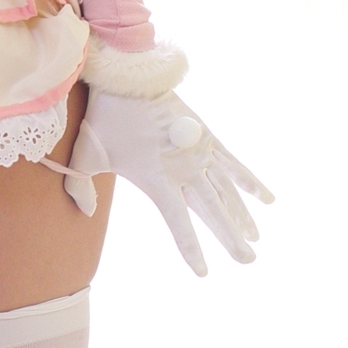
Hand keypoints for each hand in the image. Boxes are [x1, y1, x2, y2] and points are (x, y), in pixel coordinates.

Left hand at [58, 89, 271, 275]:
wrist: (129, 76)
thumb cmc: (105, 117)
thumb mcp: (86, 153)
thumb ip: (80, 185)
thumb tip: (82, 211)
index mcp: (157, 178)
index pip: (178, 222)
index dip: (191, 248)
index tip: (203, 272)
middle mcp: (184, 169)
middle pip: (213, 210)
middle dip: (230, 238)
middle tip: (249, 261)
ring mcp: (199, 151)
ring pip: (226, 191)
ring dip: (242, 215)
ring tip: (255, 239)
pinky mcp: (206, 135)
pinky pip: (232, 163)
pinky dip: (249, 181)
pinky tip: (267, 198)